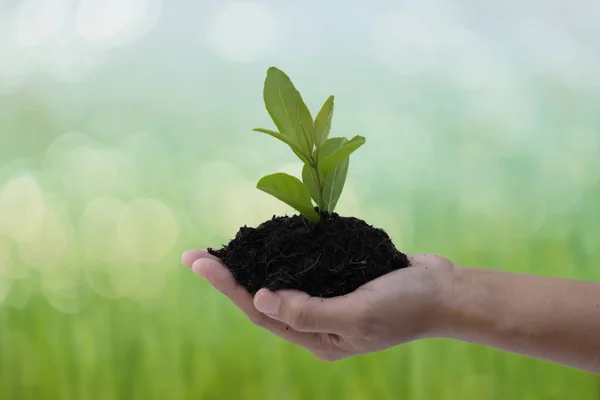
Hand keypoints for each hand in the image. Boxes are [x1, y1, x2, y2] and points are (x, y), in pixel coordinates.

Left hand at [182, 250, 455, 361]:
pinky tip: (269, 240)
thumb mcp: (356, 314)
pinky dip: (284, 254)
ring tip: (225, 247)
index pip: (260, 312)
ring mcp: (329, 298)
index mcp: (318, 337)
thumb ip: (307, 311)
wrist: (446, 291)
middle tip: (197, 255)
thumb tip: (258, 299)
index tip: (201, 261)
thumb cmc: (405, 306)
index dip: (228, 287)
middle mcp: (317, 320)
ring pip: (281, 282)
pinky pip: (304, 267)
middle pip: (262, 298)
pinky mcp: (340, 277)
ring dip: (253, 265)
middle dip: (230, 276)